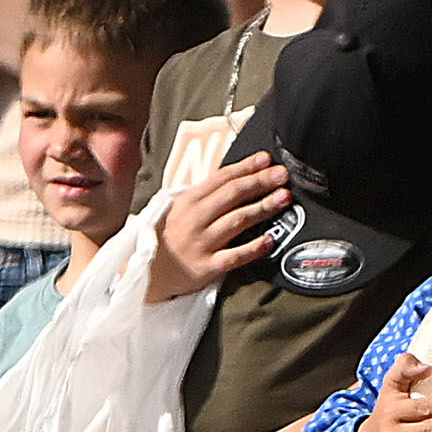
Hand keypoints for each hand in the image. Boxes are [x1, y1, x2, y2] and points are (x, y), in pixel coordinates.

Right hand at [150, 153, 290, 298]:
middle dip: (260, 182)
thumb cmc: (168, 237)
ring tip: (283, 198)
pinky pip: (234, 256)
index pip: (221, 178)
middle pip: (232, 195)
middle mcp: (195, 219)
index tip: (266, 159)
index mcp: (188, 201)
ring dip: (262, 208)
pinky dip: (253, 248)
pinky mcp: (207, 267)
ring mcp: (202, 243)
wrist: (148, 272)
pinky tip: (270, 240)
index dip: (246, 167)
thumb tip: (235, 177)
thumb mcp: (178, 208)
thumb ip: (204, 195)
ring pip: (236, 221)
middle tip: (282, 175)